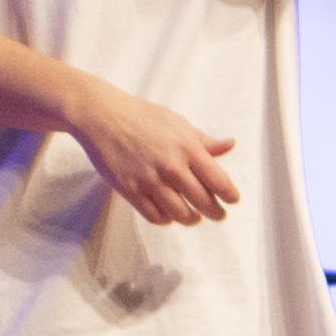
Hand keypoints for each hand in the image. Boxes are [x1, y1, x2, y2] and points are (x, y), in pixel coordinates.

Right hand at [64, 74, 242, 226]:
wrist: (102, 117)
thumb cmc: (142, 116)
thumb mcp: (178, 123)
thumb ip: (204, 140)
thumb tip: (230, 145)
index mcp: (188, 148)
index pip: (219, 181)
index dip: (230, 195)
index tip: (232, 200)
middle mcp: (172, 166)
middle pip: (203, 202)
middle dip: (215, 212)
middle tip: (218, 215)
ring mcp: (150, 180)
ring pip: (180, 214)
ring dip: (191, 219)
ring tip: (194, 217)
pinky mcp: (130, 190)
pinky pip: (155, 216)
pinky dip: (166, 219)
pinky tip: (169, 214)